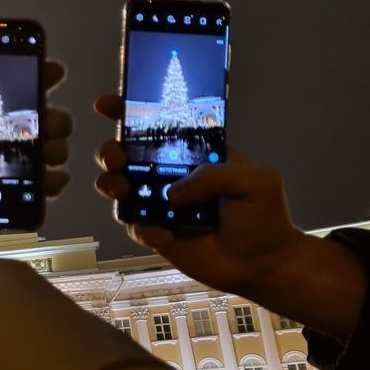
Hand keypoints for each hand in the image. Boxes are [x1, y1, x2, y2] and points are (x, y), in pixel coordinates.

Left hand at [0, 59, 73, 323]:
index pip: (7, 92)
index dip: (34, 76)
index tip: (53, 69)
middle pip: (37, 120)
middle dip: (52, 116)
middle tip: (50, 120)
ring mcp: (5, 173)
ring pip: (47, 149)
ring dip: (56, 146)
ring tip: (50, 152)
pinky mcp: (14, 200)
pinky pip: (45, 186)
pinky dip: (55, 181)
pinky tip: (53, 180)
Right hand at [92, 95, 303, 293]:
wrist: (261, 264)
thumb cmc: (263, 216)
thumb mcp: (256, 181)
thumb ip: (216, 175)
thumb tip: (173, 193)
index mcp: (191, 153)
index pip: (158, 125)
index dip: (127, 112)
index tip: (105, 105)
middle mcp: (169, 174)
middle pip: (124, 155)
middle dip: (110, 152)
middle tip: (117, 160)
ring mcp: (158, 204)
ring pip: (117, 187)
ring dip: (111, 184)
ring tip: (122, 191)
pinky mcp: (154, 233)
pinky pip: (134, 226)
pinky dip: (143, 229)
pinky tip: (164, 236)